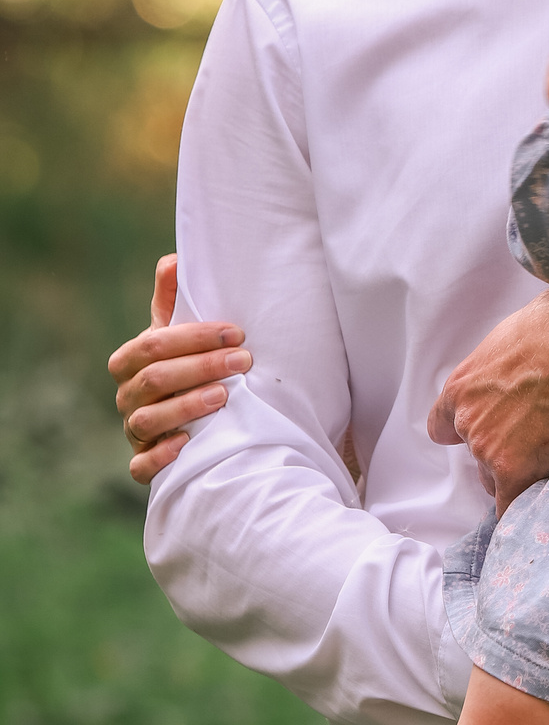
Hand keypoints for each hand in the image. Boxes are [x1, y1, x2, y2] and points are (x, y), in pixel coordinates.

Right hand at [108, 254, 251, 485]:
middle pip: (155, 379)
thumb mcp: (178, 337)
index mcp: (130, 362)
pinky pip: (141, 466)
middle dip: (201, 366)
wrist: (188, 424)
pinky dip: (161, 456)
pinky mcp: (143, 463)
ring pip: (148, 420)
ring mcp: (134, 432)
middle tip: (244, 359)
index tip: (235, 332)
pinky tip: (187, 444)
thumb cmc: (185, 371)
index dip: (193, 337)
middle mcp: (127, 396)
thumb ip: (173, 302)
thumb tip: (174, 259)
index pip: (154, 345)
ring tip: (225, 395)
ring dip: (187, 406)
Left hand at [428, 272, 548, 513]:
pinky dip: (523, 509)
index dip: (465, 434)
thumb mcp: (510, 340)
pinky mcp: (515, 471)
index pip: (442, 427)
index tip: (485, 436)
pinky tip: (540, 508)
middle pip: (477, 456)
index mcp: (462, 387)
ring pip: (497, 481)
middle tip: (539, 440)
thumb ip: (499, 372)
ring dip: (521, 475)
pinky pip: (509, 507)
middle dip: (503, 453)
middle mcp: (468, 421)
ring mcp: (488, 449)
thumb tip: (514, 380)